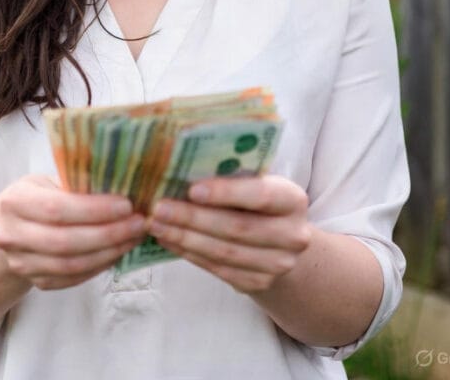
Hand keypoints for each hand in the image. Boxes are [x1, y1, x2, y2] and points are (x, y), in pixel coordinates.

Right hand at [0, 175, 146, 290]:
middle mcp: (12, 235)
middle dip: (108, 234)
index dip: (94, 210)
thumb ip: (77, 184)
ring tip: (134, 237)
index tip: (126, 205)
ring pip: (71, 265)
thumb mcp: (50, 180)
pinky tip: (118, 252)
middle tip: (138, 223)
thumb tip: (122, 184)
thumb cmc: (40, 195)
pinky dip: (100, 266)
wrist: (13, 227)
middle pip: (65, 241)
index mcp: (15, 201)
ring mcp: (22, 263)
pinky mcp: (36, 282)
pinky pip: (73, 279)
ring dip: (109, 252)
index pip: (57, 209)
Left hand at [147, 174, 311, 293]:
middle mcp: (292, 235)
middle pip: (237, 228)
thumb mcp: (256, 181)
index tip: (192, 189)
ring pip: (224, 252)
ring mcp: (277, 264)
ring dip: (185, 238)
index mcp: (292, 200)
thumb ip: (233, 174)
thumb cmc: (258, 199)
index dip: (226, 193)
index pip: (260, 195)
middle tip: (159, 208)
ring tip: (156, 225)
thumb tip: (183, 166)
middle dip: (193, 218)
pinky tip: (169, 241)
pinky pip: (218, 269)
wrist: (282, 240)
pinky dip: (190, 254)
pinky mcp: (259, 283)